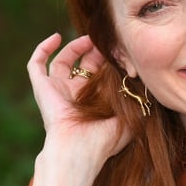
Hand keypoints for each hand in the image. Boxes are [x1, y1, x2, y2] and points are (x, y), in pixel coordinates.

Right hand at [27, 33, 131, 163]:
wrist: (78, 148)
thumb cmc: (103, 140)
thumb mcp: (128, 120)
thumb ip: (138, 104)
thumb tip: (149, 86)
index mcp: (91, 102)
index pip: (98, 75)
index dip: (107, 61)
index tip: (120, 52)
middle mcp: (72, 95)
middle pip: (81, 65)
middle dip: (94, 52)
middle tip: (106, 43)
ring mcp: (55, 90)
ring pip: (61, 61)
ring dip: (74, 47)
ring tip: (88, 39)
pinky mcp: (41, 87)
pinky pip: (36, 64)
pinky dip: (43, 48)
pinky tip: (56, 37)